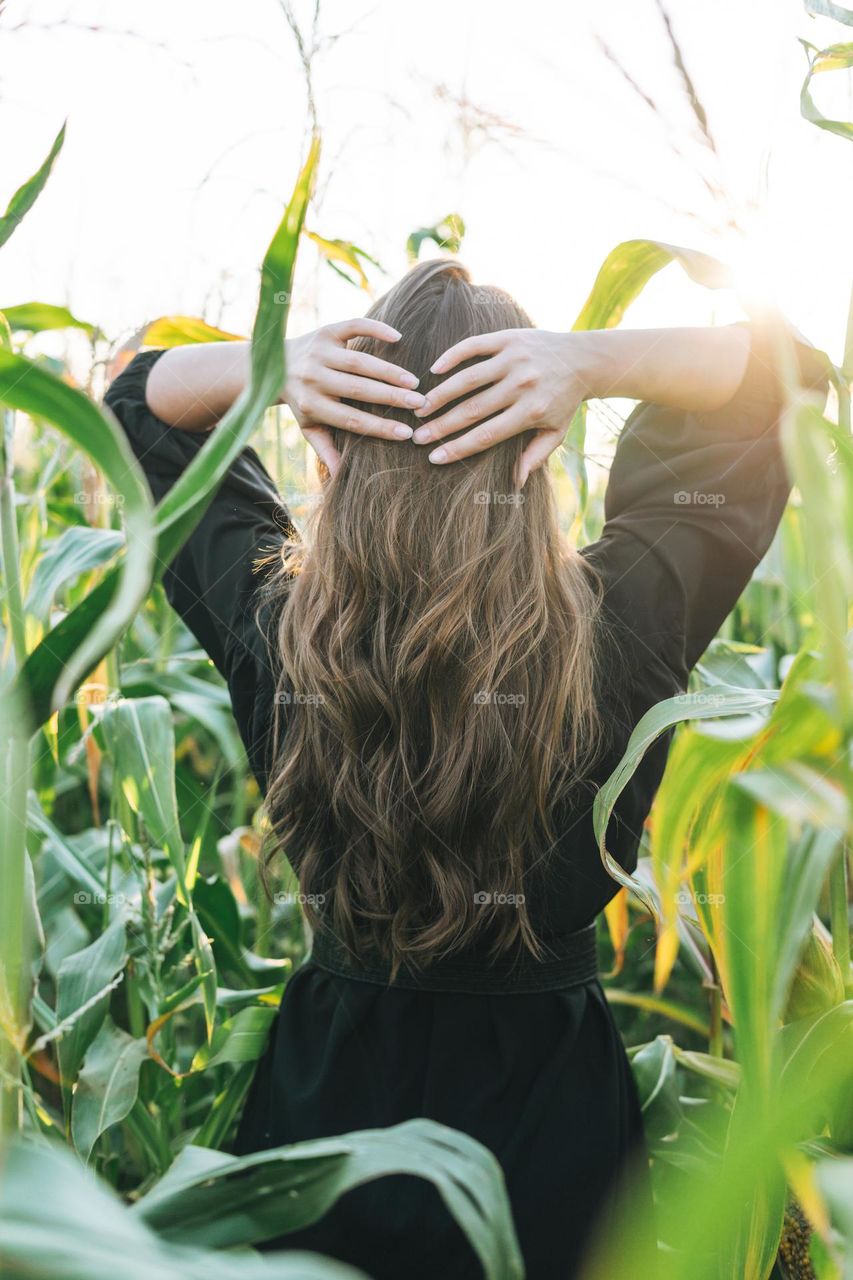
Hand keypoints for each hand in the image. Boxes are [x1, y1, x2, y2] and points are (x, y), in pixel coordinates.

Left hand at [282, 319, 425, 474]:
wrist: (273, 364)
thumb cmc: (300, 400)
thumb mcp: (308, 427)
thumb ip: (324, 449)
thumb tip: (341, 476)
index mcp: (311, 405)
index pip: (352, 419)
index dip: (380, 428)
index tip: (406, 434)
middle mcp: (313, 378)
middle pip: (359, 389)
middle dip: (392, 398)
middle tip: (421, 404)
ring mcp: (319, 352)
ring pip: (359, 362)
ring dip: (390, 371)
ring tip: (414, 381)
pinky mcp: (325, 331)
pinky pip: (353, 326)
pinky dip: (376, 329)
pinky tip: (398, 338)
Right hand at [411, 329, 587, 485]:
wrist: (584, 358)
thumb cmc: (565, 401)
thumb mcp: (556, 432)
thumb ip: (535, 456)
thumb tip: (515, 482)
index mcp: (531, 411)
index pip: (487, 435)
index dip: (458, 448)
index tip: (435, 458)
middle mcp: (521, 385)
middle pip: (472, 410)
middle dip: (441, 426)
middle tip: (417, 437)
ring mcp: (514, 359)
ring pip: (468, 379)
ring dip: (440, 394)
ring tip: (419, 408)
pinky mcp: (509, 338)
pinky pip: (474, 346)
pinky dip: (452, 356)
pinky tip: (434, 370)